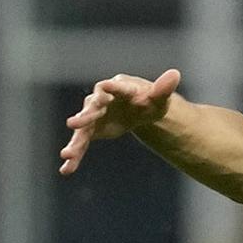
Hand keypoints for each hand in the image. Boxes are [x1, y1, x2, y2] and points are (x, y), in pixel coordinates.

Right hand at [60, 69, 181, 174]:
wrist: (139, 110)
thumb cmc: (148, 100)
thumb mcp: (158, 97)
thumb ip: (163, 88)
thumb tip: (176, 74)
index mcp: (119, 88)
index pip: (114, 88)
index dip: (110, 88)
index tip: (104, 86)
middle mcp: (101, 100)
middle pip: (92, 108)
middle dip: (84, 116)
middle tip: (73, 124)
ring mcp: (94, 115)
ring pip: (83, 129)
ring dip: (75, 142)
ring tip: (67, 155)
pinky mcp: (91, 130)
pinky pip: (82, 143)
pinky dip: (75, 156)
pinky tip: (67, 169)